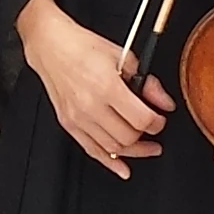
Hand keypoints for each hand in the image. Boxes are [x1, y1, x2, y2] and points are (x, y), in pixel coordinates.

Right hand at [16, 0, 175, 179]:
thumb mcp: (122, 56)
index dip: (157, 122)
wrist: (49, 45)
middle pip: (128, 137)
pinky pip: (92, 150)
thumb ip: (147, 83)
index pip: (142, 119)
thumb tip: (164, 102)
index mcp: (107, 86)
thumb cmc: (82, 46)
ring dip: (133, 151)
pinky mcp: (68, 123)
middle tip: (153, 130)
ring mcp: (78, 117)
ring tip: (145, 147)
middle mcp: (91, 105)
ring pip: (113, 148)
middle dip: (147, 136)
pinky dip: (109, 162)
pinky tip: (122, 168)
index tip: (160, 118)